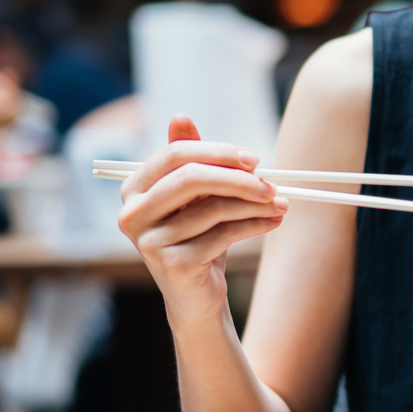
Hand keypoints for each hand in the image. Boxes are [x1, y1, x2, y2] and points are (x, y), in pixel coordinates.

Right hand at [118, 116, 288, 321]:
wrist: (195, 295)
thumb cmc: (195, 236)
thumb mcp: (193, 196)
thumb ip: (190, 158)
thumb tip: (179, 116)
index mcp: (134, 189)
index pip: (175, 155)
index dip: (218, 152)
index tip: (254, 158)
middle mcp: (132, 214)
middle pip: (191, 178)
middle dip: (238, 178)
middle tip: (271, 183)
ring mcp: (149, 241)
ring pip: (213, 208)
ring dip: (255, 204)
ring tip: (280, 204)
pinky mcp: (173, 265)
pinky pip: (223, 235)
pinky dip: (254, 226)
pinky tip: (272, 222)